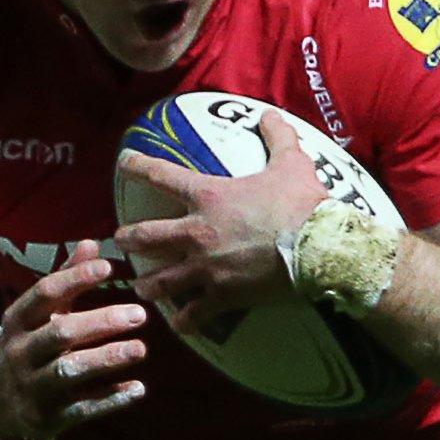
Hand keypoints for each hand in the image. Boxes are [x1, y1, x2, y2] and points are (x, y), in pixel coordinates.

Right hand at [0, 240, 147, 437]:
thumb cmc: (25, 344)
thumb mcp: (36, 312)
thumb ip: (65, 278)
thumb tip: (93, 243)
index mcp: (17, 320)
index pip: (44, 294)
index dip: (75, 278)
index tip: (109, 267)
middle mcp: (20, 352)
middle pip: (61, 333)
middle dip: (101, 323)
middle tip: (139, 315)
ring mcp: (31, 387)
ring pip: (69, 371)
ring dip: (106, 359)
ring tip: (141, 349)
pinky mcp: (45, 417)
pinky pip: (81, 408)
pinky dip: (110, 399)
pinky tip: (138, 388)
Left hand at [115, 113, 327, 334]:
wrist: (319, 247)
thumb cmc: (302, 203)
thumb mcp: (291, 162)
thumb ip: (276, 137)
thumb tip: (270, 114)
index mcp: (207, 195)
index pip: (160, 175)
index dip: (136, 166)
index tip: (122, 162)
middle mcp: (197, 232)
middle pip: (147, 236)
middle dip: (129, 238)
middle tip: (119, 240)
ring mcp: (207, 267)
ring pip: (161, 281)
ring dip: (148, 284)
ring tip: (141, 288)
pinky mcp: (223, 295)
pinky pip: (194, 314)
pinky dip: (184, 321)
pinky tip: (178, 325)